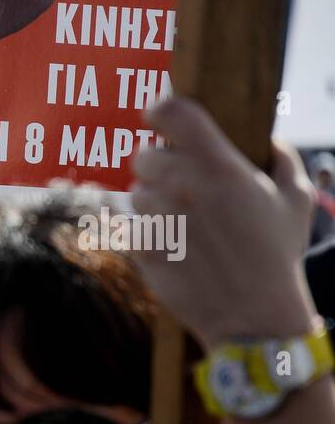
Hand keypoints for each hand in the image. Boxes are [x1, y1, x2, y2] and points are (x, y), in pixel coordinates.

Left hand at [131, 97, 319, 347]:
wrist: (253, 315)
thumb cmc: (277, 255)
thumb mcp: (295, 199)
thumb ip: (281, 158)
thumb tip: (267, 138)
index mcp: (220, 166)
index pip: (172, 113)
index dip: (159, 108)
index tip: (159, 116)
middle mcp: (183, 186)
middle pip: (144, 155)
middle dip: (158, 166)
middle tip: (180, 184)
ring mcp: (158, 218)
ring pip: (135, 193)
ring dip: (151, 201)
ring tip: (183, 221)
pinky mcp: (142, 248)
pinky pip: (128, 226)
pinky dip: (143, 233)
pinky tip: (171, 245)